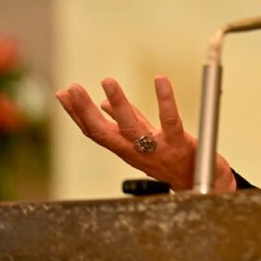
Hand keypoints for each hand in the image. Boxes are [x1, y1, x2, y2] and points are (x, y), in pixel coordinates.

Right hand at [55, 76, 235, 192]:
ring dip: (119, 104)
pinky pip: (170, 120)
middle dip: (84, 111)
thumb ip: (124, 122)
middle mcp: (135, 151)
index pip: (94, 131)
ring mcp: (155, 149)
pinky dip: (165, 99)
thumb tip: (104, 105)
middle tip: (72, 88)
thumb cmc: (168, 160)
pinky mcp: (178, 143)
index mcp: (124, 148)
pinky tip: (160, 79)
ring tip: (107, 81)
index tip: (62, 94)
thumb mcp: (141, 142)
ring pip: (132, 128)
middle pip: (103, 133)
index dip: (76, 114)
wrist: (197, 182)